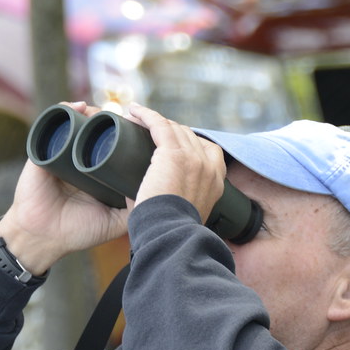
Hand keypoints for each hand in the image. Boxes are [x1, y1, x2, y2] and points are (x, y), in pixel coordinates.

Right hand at [0, 102, 129, 273]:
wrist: (44, 238)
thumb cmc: (78, 232)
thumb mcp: (115, 222)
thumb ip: (136, 209)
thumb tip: (158, 188)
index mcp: (97, 172)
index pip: (114, 146)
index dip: (127, 134)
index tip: (142, 130)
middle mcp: (80, 160)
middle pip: (98, 131)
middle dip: (112, 120)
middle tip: (127, 119)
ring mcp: (61, 154)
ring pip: (79, 124)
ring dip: (93, 113)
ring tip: (104, 113)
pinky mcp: (43, 151)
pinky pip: (53, 124)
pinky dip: (66, 110)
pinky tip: (79, 106)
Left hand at [127, 103, 225, 222]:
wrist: (171, 237)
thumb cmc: (171, 234)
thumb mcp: (184, 217)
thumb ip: (176, 205)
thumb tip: (146, 200)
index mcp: (216, 182)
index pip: (207, 151)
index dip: (188, 144)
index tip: (171, 146)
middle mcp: (209, 166)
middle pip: (189, 136)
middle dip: (170, 131)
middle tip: (148, 133)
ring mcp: (194, 158)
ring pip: (174, 128)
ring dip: (156, 122)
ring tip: (137, 119)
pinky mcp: (174, 153)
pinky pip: (160, 125)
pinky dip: (146, 116)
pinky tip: (133, 111)